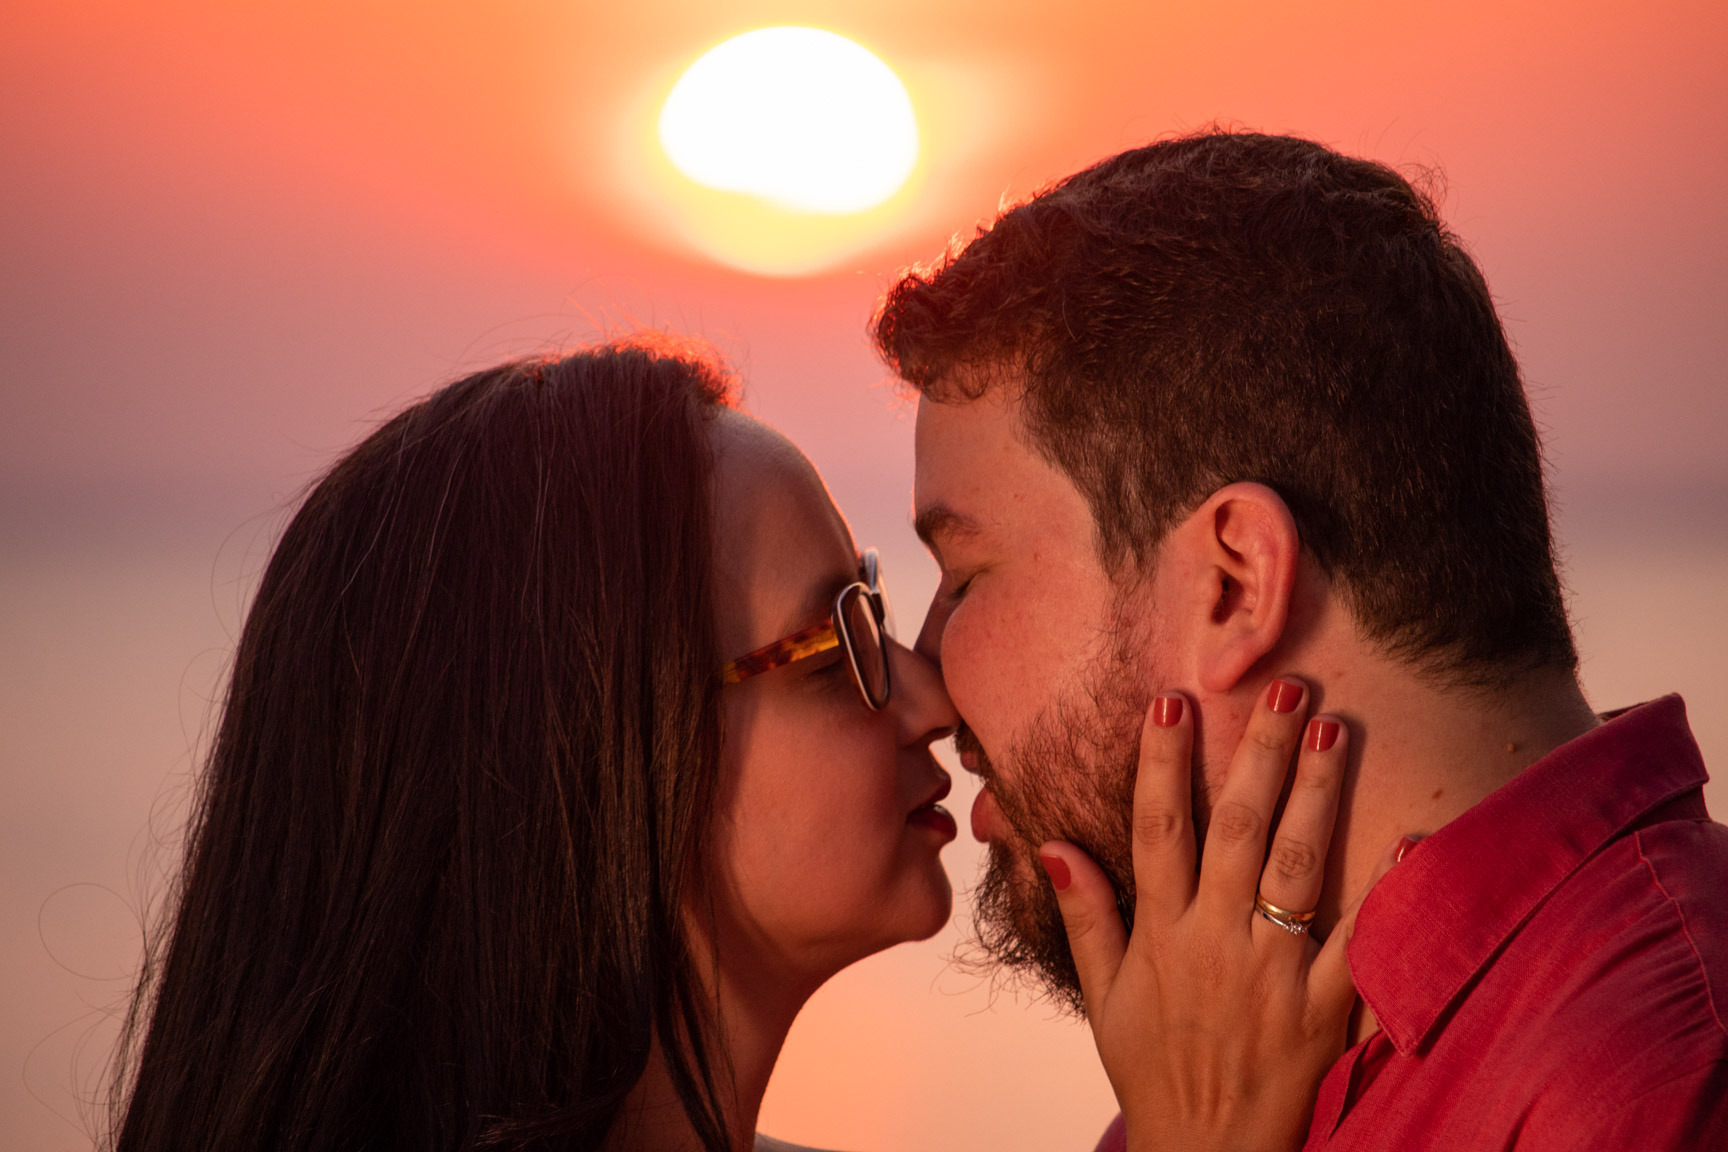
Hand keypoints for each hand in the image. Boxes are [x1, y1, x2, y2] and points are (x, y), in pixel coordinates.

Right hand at [1039, 679, 1405, 1151]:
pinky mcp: (1322, 1011)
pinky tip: (1409, 838)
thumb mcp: (1103, 995)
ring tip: (1335, 728)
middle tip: (1286, 687)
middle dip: (1260, 752)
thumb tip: (1053, 843)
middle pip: (1239, 829)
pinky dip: (1386, 893)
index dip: (1163, 763)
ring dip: (1316, 793)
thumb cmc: (1153, 1070)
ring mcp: (1272, 973)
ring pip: (1296, 867)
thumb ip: (1086, 915)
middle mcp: (1215, 941)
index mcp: (1161, 933)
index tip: (1172, 701)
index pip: (1158, 829)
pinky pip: (1359, 944)